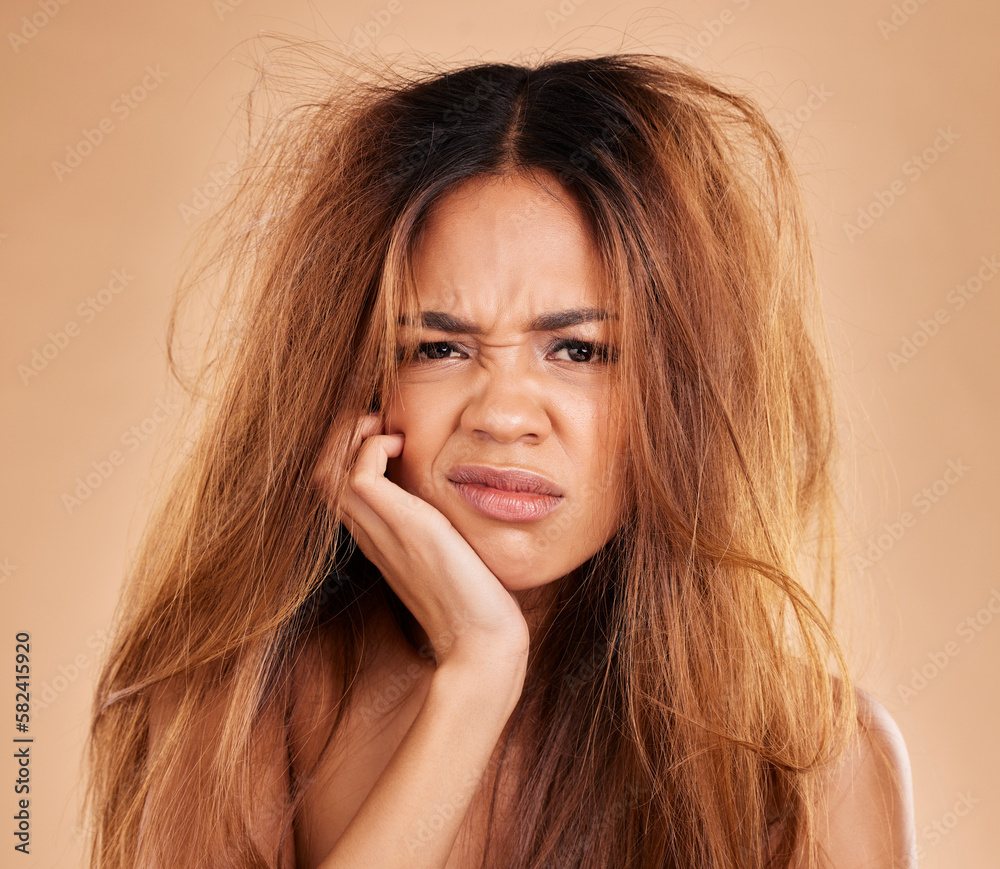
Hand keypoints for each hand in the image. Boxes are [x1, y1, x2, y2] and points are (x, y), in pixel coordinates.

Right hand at [313, 413, 529, 673]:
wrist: (483, 639)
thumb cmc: (476, 598)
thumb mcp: (449, 548)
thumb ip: (437, 522)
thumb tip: (453, 491)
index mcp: (377, 536)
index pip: (335, 482)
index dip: (349, 447)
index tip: (387, 433)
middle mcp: (370, 532)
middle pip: (320, 472)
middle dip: (343, 434)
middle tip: (383, 424)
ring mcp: (380, 531)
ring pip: (326, 470)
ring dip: (353, 435)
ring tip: (390, 431)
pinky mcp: (403, 527)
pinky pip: (360, 474)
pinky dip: (374, 447)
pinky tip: (405, 448)